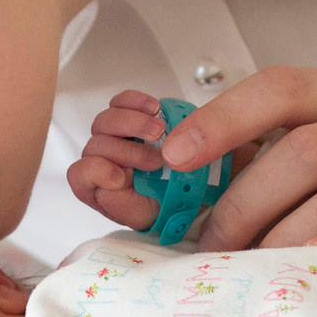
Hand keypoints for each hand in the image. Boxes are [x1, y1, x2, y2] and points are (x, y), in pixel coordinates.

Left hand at [66, 89, 264, 238]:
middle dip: (121, 150)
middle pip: (93, 147)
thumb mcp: (170, 216)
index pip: (83, 180)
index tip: (120, 176)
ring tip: (158, 129)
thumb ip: (137, 209)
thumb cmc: (201, 204)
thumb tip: (110, 188)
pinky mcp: (142, 117)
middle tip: (154, 158)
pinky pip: (122, 101)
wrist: (233, 181)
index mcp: (115, 194)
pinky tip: (155, 108)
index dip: (95, 174)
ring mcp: (127, 139)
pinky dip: (133, 101)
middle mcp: (116, 166)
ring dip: (128, 123)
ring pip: (104, 122)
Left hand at [71, 70, 316, 270]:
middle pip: (308, 146)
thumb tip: (169, 172)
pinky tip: (309, 274)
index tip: (174, 156)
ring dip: (287, 236)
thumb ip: (260, 163)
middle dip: (247, 199)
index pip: (285, 87)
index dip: (224, 117)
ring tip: (256, 271)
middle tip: (212, 244)